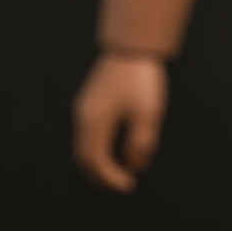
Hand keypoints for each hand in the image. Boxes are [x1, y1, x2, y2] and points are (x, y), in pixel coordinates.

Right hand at [72, 51, 167, 191]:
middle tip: (122, 183)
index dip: (111, 179)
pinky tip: (120, 144)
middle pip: (85, 157)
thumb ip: (140, 145)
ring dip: (102, 159)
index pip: (96, 162)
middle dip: (102, 174)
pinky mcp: (92, 99)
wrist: (133, 45)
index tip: (129, 186)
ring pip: (87, 144)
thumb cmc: (142, 80)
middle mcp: (84, 117)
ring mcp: (86, 107)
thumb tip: (134, 164)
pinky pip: (91, 131)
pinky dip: (102, 145)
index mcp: (94, 123)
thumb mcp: (148, 115)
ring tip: (125, 166)